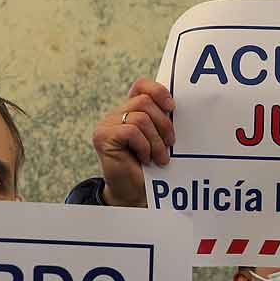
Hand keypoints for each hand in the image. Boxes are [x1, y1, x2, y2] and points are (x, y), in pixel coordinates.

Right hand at [92, 78, 175, 207]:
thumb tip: (177, 107)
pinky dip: (144, 146)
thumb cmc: (150, 169)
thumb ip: (162, 122)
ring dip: (156, 141)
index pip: (141, 86)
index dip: (158, 91)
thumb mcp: (160, 140)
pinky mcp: (103, 137)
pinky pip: (131, 131)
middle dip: (163, 123)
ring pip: (140, 118)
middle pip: (144, 102)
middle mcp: (115, 114)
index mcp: (130, 111)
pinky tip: (145, 159)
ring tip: (160, 158)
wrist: (135, 194)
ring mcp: (107, 125)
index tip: (172, 107)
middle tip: (171, 144)